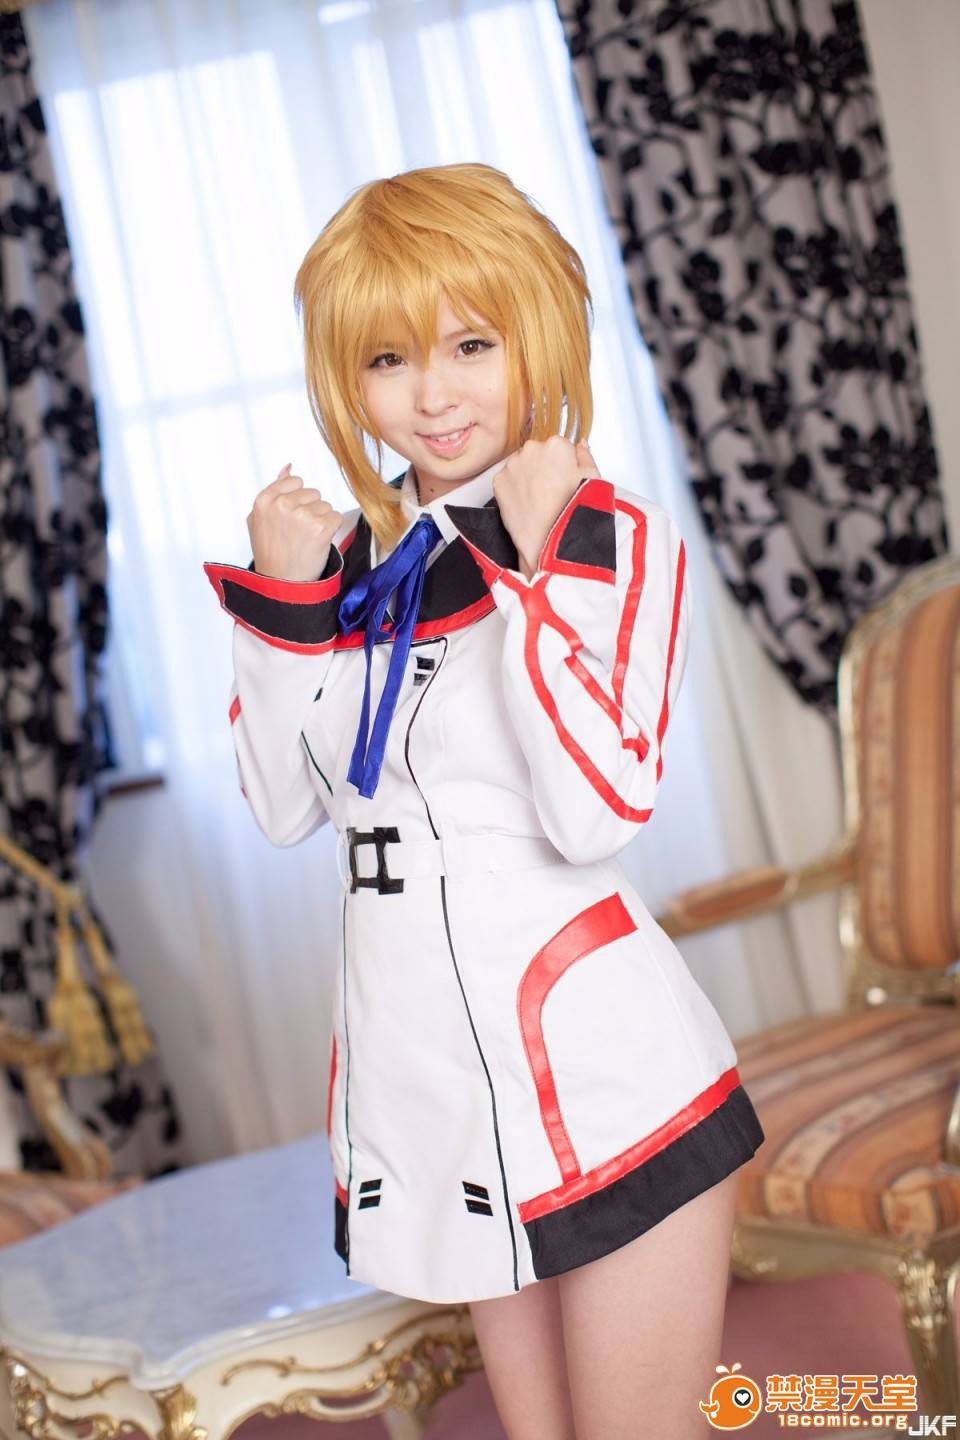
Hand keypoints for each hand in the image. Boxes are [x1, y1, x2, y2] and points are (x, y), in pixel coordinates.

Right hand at [246, 462, 342, 582]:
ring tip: (307, 539)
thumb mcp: (260, 519)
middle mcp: (282, 504)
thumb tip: (289, 466)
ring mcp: (302, 515)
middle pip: (313, 493)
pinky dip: (331, 530)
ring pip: (325, 505)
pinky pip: (335, 517)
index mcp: (264, 500)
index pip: (295, 482)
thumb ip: (274, 491)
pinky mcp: (321, 527)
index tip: (291, 518)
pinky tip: (318, 543)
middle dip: (310, 510)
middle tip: (299, 533)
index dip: (297, 500)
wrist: (282, 584)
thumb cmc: (271, 553)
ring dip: (321, 521)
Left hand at [493, 436, 599, 579]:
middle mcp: (531, 449)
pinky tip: (526, 501)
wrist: (547, 541)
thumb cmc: (572, 513)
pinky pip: (507, 478)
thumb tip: (580, 445)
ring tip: (538, 498)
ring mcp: (512, 465)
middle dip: (544, 466)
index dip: (564, 463)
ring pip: (521, 464)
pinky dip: (514, 488)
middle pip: (538, 452)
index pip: (559, 446)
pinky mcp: (498, 481)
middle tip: (552, 490)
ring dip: (527, 475)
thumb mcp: (593, 480)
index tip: (565, 478)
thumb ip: (586, 457)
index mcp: (557, 445)